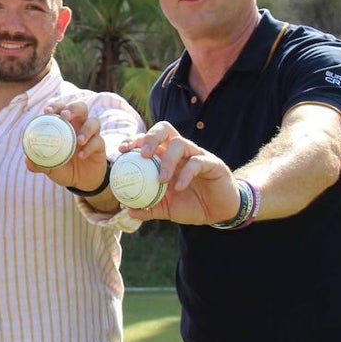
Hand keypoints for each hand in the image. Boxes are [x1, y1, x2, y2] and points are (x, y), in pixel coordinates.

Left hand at [26, 100, 109, 193]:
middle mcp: (78, 126)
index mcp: (64, 126)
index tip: (47, 111)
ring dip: (86, 129)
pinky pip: (98, 142)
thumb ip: (38, 164)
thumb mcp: (49, 167)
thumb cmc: (63, 168)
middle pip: (80, 107)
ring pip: (93, 122)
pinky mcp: (100, 146)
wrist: (81, 182)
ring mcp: (91, 135)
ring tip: (78, 141)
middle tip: (65, 116)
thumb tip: (27, 160)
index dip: (55, 106)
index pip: (61, 109)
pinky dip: (90, 147)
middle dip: (73, 108)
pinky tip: (82, 156)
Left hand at [118, 121, 240, 222]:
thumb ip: (148, 208)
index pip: (149, 139)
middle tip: (142, 155)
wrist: (219, 212)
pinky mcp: (212, 163)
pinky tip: (179, 188)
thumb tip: (127, 210)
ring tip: (161, 180)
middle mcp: (181, 151)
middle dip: (150, 137)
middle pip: (164, 130)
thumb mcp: (166, 208)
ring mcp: (197, 155)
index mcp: (167, 156)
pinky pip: (197, 162)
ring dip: (167, 160)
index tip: (121, 150)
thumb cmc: (191, 204)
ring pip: (180, 143)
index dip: (135, 140)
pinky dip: (186, 174)